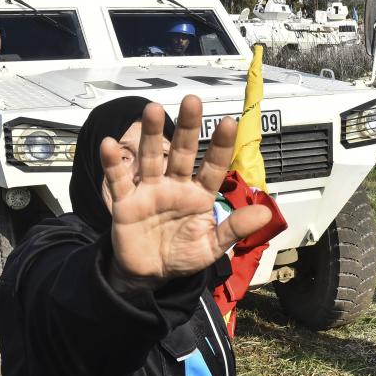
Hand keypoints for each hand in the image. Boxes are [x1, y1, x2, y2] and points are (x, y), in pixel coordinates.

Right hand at [102, 95, 271, 292]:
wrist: (148, 274)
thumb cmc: (182, 255)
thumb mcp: (211, 247)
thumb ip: (234, 229)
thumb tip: (265, 214)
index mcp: (199, 195)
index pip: (213, 166)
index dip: (220, 145)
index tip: (229, 122)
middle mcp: (175, 186)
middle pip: (182, 151)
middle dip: (187, 126)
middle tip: (192, 101)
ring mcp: (150, 191)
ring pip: (152, 157)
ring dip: (151, 134)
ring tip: (152, 109)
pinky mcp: (126, 202)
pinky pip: (119, 180)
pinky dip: (114, 164)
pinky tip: (110, 145)